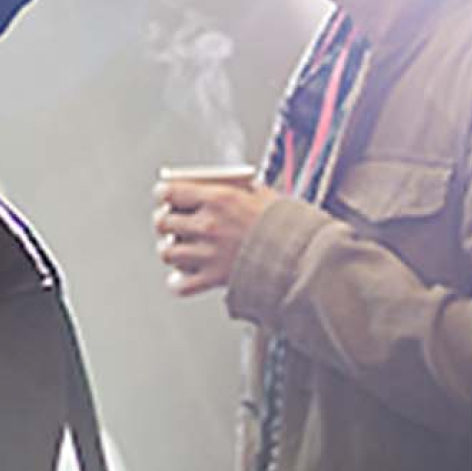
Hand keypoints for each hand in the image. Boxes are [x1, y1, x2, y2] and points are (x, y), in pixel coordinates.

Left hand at [153, 178, 278, 294]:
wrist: (308, 258)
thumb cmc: (290, 224)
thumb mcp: (263, 194)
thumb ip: (235, 190)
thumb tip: (216, 186)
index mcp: (218, 198)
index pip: (168, 192)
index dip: (165, 194)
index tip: (167, 197)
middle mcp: (208, 224)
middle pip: (162, 222)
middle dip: (166, 223)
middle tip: (174, 225)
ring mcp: (209, 253)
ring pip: (167, 252)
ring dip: (172, 250)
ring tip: (183, 250)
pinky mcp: (215, 278)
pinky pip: (179, 284)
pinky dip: (178, 282)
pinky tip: (185, 276)